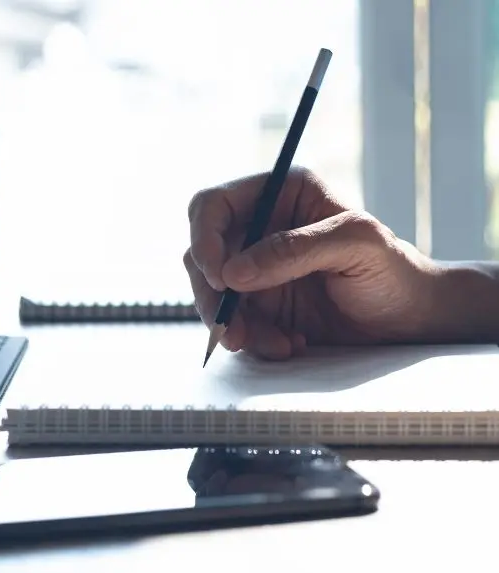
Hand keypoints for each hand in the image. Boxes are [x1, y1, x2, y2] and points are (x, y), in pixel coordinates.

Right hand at [184, 168, 442, 359]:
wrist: (407, 321)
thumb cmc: (394, 271)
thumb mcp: (355, 246)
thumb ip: (294, 250)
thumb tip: (233, 272)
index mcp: (280, 193)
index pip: (213, 205)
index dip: (204, 239)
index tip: (221, 277)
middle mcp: (260, 227)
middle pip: (201, 253)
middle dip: (212, 294)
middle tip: (230, 328)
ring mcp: (255, 267)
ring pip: (212, 293)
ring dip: (232, 323)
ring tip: (274, 343)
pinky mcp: (258, 303)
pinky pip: (232, 320)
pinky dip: (252, 339)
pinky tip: (288, 343)